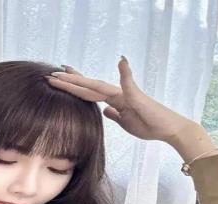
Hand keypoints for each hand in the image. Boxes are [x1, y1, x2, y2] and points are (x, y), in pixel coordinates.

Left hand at [46, 57, 194, 142]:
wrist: (167, 129)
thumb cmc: (148, 126)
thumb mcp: (125, 123)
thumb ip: (114, 115)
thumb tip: (104, 111)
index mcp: (112, 101)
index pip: (88, 92)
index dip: (72, 85)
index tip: (57, 80)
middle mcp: (116, 94)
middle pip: (87, 86)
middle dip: (68, 81)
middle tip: (50, 74)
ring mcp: (126, 94)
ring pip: (98, 85)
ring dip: (81, 79)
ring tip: (64, 71)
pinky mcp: (137, 97)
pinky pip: (130, 84)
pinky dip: (126, 73)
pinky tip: (121, 61)